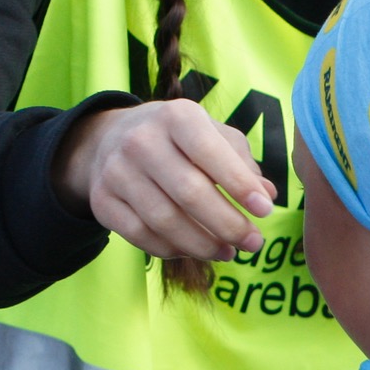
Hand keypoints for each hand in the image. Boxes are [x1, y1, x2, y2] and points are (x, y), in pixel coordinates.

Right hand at [56, 99, 277, 261]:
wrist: (111, 139)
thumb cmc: (178, 138)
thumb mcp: (211, 133)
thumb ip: (240, 160)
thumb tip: (267, 194)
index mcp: (176, 116)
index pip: (211, 153)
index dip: (240, 185)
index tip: (266, 210)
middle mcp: (142, 140)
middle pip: (189, 193)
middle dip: (228, 224)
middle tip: (254, 242)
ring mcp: (117, 171)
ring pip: (165, 221)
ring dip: (203, 244)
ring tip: (229, 252)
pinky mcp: (102, 201)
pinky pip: (142, 236)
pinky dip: (173, 249)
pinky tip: (195, 250)